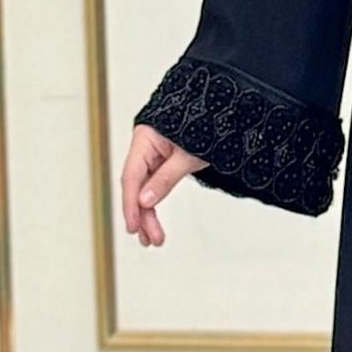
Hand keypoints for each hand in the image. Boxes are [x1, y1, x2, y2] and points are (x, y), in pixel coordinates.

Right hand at [122, 122, 206, 246]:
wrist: (220, 112)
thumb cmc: (206, 125)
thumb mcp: (188, 156)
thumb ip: (165, 178)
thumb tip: (145, 201)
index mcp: (145, 138)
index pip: (132, 176)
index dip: (131, 203)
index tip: (134, 226)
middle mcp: (144, 147)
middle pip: (137, 186)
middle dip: (143, 215)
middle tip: (150, 239)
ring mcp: (152, 155)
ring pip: (144, 189)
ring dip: (147, 214)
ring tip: (153, 238)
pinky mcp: (161, 161)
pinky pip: (153, 184)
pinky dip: (154, 203)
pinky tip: (152, 222)